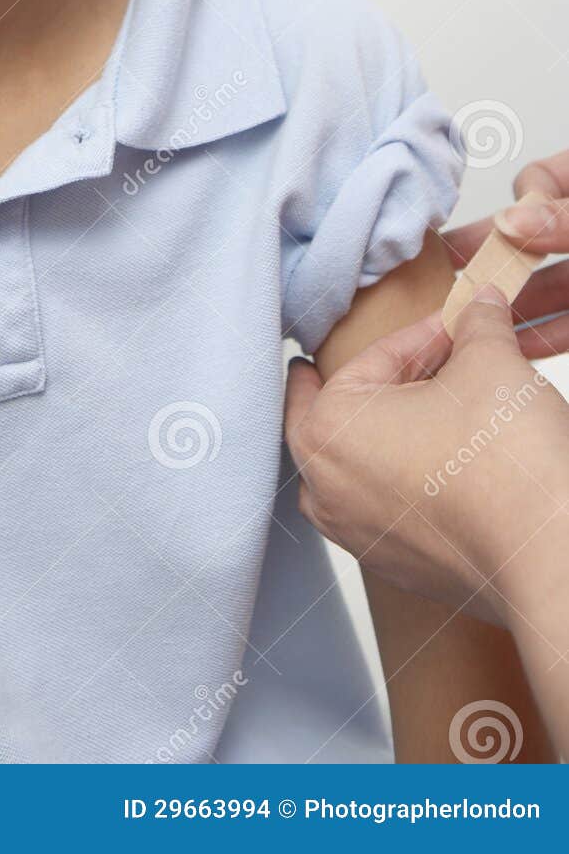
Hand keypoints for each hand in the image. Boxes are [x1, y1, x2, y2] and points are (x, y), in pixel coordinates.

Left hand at [284, 286, 568, 627]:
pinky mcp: (398, 567)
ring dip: (389, 433)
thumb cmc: (507, 463)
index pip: (371, 362)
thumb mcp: (490, 363)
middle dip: (381, 382)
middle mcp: (326, 489)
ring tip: (430, 408)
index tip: (455, 327)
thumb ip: (477, 325)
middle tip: (405, 359)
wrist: (551, 558)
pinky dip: (410, 479)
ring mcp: (359, 535)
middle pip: (343, 413)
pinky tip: (449, 463)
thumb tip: (482, 304)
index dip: (420, 337)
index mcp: (327, 429)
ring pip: (359, 464)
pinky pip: (389, 506)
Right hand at [440, 149, 568, 358]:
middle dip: (495, 262)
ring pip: (548, 288)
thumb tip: (511, 220)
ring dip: (513, 306)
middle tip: (452, 281)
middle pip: (532, 242)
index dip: (516, 201)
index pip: (541, 182)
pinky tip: (519, 347)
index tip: (497, 225)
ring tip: (471, 323)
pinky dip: (548, 335)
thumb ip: (567, 218)